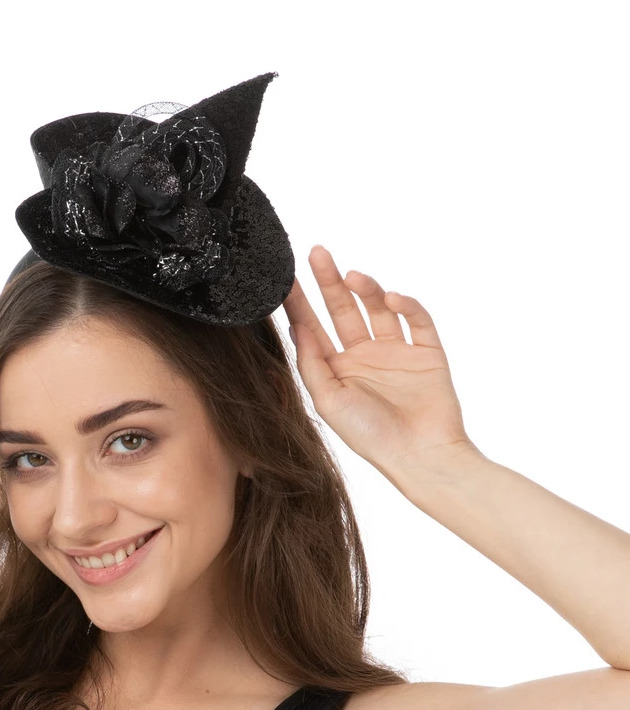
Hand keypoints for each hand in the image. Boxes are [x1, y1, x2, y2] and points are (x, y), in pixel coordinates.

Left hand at [283, 245, 478, 474]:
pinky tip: (392, 297)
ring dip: (366, 288)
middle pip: (343, 309)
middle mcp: (364, 355)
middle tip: (316, 254)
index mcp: (337, 369)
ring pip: (378, 308)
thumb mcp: (328, 400)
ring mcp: (396, 351)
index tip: (283, 278)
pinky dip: (407, 304)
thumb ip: (311, 363)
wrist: (421, 455)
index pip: (312, 327)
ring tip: (352, 276)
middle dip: (328, 281)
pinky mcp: (427, 351)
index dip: (298, 302)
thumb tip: (295, 326)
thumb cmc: (370, 435)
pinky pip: (417, 319)